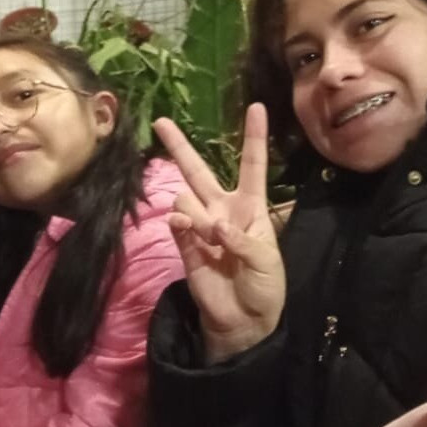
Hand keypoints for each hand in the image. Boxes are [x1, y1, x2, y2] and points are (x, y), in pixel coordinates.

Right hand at [153, 103, 285, 363]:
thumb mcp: (266, 261)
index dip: (254, 137)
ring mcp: (200, 225)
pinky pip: (176, 222)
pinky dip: (182, 224)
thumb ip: (242, 240)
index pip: (252, 165)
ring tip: (211, 238)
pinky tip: (189, 232)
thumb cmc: (265, 286)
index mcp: (251, 207)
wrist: (243, 319)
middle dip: (179, 146)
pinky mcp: (184, 244)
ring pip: (185, 197)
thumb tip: (214, 225)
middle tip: (160, 121)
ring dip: (197, 214)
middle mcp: (222, 209)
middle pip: (198, 171)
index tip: (257, 107)